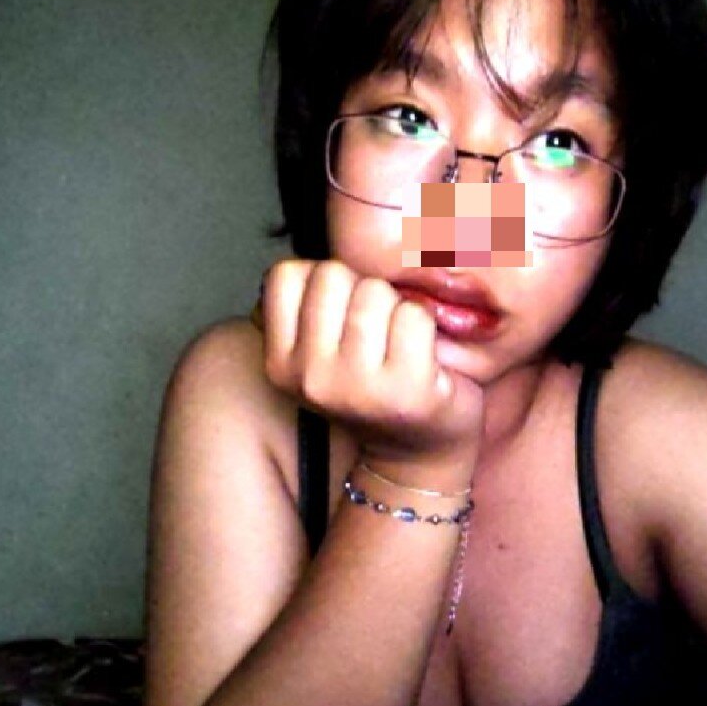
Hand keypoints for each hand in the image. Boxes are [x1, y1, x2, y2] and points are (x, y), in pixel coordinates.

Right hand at [254, 259, 484, 473]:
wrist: (419, 453)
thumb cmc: (373, 385)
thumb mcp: (320, 353)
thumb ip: (309, 305)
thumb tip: (314, 252)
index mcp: (280, 364)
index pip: (285, 274)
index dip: (321, 281)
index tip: (340, 316)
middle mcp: (311, 377)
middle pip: (333, 275)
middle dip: (361, 291)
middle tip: (376, 335)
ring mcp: (357, 386)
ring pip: (375, 292)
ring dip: (395, 309)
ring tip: (399, 347)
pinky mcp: (406, 389)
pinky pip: (414, 315)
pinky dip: (426, 327)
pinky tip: (423, 359)